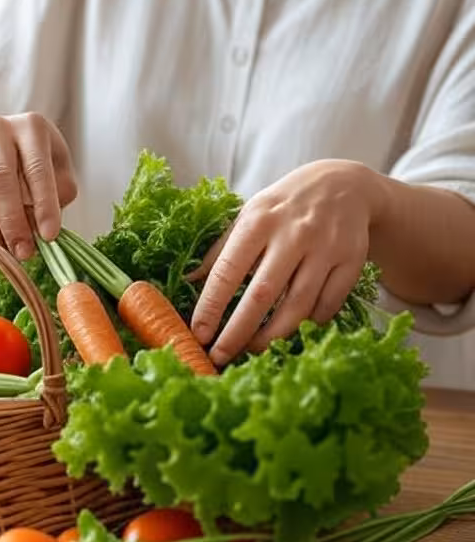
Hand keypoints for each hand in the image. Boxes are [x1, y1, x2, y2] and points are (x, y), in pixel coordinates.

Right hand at [0, 112, 76, 259]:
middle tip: (20, 250)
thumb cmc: (32, 178)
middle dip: (11, 217)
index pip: (39, 167)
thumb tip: (43, 227)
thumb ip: (55, 199)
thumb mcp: (56, 184)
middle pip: (0, 172)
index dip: (45, 205)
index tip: (49, 237)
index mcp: (33, 128)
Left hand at [190, 160, 385, 364]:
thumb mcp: (249, 215)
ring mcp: (325, 248)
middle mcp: (293, 234)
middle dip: (238, 332)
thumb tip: (189, 283)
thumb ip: (221, 250)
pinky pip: (328, 305)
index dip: (212, 306)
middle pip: (262, 294)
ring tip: (252, 350)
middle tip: (220, 357)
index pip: (228, 271)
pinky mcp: (352, 261)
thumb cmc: (284, 206)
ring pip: (298, 306)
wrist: (343, 185)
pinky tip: (293, 329)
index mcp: (259, 220)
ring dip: (272, 336)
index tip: (199, 334)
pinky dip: (309, 322)